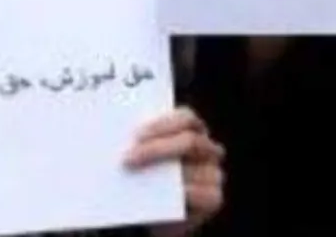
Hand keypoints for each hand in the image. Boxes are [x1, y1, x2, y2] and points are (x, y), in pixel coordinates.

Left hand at [125, 106, 225, 235]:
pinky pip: (204, 194)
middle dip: (157, 149)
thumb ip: (139, 147)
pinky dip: (184, 194)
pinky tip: (163, 198)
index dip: (162, 125)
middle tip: (127, 158)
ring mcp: (214, 173)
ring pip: (195, 168)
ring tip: (138, 180)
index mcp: (192, 131)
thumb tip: (121, 141)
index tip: (136, 135)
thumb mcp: (142, 160)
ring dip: (165, 175)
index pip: (186, 118)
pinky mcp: (214, 198)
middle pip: (191, 141)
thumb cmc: (146, 180)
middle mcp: (207, 149)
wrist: (155, 216)